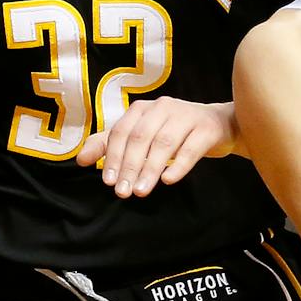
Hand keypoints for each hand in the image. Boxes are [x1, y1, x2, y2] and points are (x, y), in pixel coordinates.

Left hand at [76, 98, 233, 196]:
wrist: (219, 125)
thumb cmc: (175, 133)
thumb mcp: (142, 135)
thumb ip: (111, 145)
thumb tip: (82, 160)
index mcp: (142, 109)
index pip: (122, 132)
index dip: (113, 157)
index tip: (109, 182)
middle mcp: (162, 107)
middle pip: (141, 138)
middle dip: (129, 166)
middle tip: (123, 192)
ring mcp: (186, 116)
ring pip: (164, 144)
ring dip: (150, 169)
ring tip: (141, 191)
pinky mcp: (206, 129)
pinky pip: (191, 149)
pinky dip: (179, 165)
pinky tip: (168, 180)